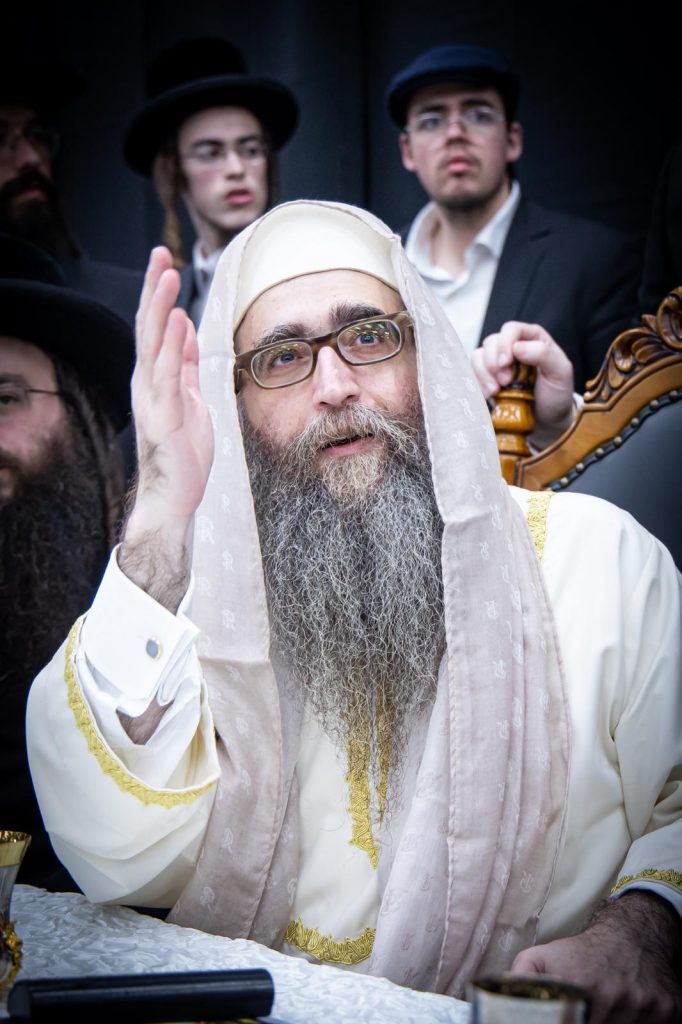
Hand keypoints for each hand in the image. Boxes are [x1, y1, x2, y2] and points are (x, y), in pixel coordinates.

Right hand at [120, 247, 214, 609]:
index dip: (159, 295)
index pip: (155, 328)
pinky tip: (176, 323)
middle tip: (159, 253)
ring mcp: (152, 399)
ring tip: (165, 276)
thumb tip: (183, 327)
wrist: (174, 496)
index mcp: (156, 378)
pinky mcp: (162, 417)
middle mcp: (148, 383)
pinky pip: (167, 376)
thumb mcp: (190, 398)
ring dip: (160, 308)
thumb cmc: (183, 451)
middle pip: (148, 327)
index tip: (165, 262)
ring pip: (153, 344)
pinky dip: (170, 347)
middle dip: (154, 289)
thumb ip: (184, 365)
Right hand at [471, 321, 575, 446]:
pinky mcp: (488, 378)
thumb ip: (544, 354)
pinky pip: (473, 373)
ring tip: (497, 391)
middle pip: (492, 342)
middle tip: (506, 382)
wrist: (547, 421)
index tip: (506, 363)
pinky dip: (478, 384)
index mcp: (533, 339)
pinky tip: (490, 395)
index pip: (511, 329)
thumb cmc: (556, 394)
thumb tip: (517, 347)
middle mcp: (513, 347)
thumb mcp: (561, 373)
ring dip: (484, 374)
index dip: (505, 343)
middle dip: (494, 362)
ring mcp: (498, 363)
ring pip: (478, 356)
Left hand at [511, 891, 681, 1022]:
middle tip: (587, 1012)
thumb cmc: (584, 952)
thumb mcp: (544, 957)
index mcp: (581, 989)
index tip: (567, 1017)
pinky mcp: (668, 1011)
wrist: (633, 933)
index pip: (569, 1021)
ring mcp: (644, 1005)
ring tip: (607, 1010)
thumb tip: (500, 997)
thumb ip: (520, 978)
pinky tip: (632, 1012)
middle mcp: (614, 998)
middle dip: (591, 1023)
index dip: (567, 1021)